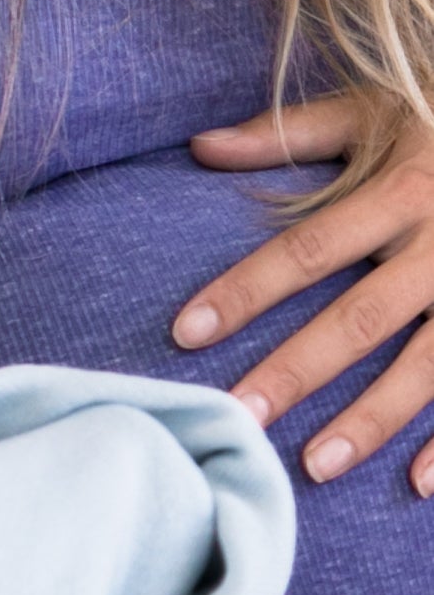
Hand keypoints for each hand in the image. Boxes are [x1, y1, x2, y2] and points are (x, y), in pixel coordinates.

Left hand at [175, 93, 433, 492]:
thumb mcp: (378, 110)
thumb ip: (289, 134)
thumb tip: (199, 145)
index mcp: (403, 191)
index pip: (307, 251)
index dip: (245, 292)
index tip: (185, 333)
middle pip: (360, 318)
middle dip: (296, 372)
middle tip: (237, 417)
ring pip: (428, 364)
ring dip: (372, 420)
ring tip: (314, 467)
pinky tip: (418, 484)